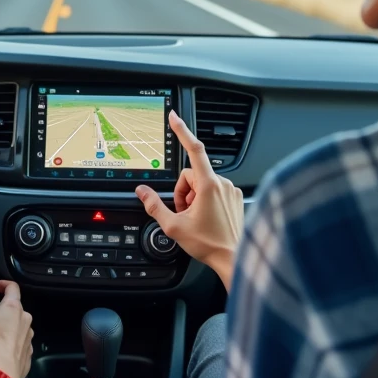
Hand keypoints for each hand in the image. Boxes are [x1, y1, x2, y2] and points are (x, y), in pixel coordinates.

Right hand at [0, 280, 33, 377]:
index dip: (3, 284)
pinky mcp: (28, 351)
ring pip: (21, 326)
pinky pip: (22, 343)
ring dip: (11, 326)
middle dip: (5, 309)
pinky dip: (14, 343)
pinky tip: (3, 348)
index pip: (12, 287)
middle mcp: (24, 319)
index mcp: (13, 307)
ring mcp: (28, 336)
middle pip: (16, 308)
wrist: (2, 368)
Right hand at [135, 110, 244, 290]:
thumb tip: (142, 192)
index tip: (174, 117)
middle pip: (192, 174)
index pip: (194, 149)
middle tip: (183, 212)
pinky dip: (206, 201)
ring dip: (194, 198)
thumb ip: (154, 206)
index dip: (182, 131)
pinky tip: (207, 219)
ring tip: (195, 219)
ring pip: (203, 183)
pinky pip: (215, 191)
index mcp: (208, 185)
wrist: (235, 259)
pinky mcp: (236, 198)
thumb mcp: (174, 227)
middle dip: (182, 191)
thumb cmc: (209, 245)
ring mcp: (231, 191)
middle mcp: (222, 184)